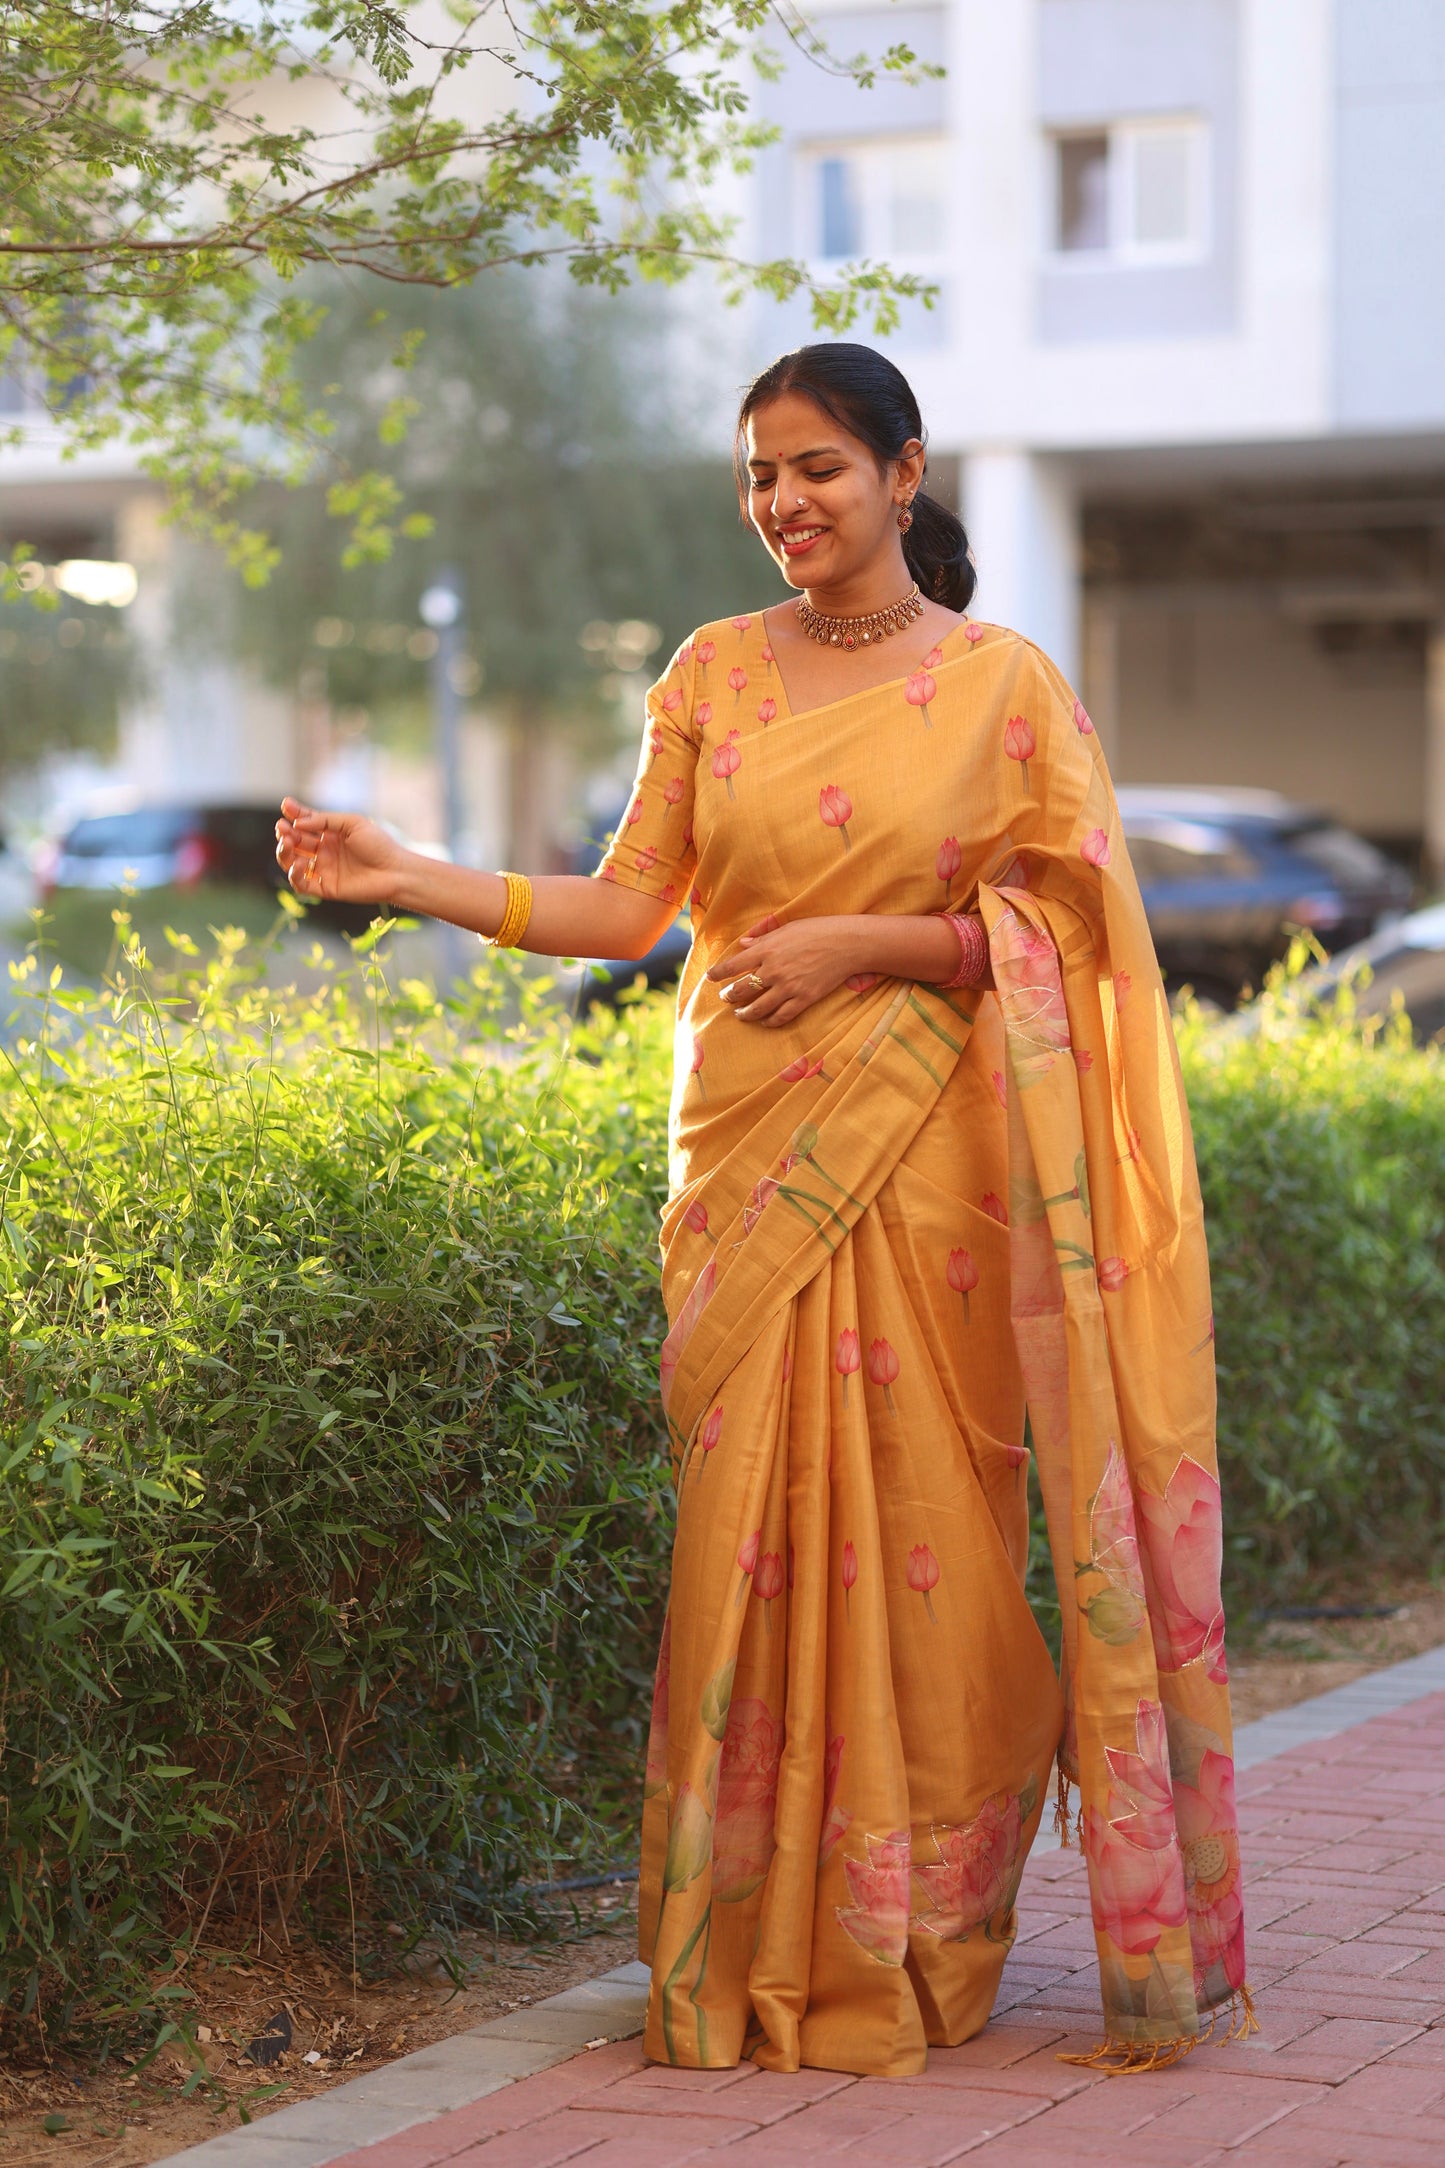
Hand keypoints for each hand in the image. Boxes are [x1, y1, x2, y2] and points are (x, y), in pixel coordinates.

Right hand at [275, 798, 410, 904]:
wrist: (396, 871)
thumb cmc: (379, 844)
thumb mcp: (352, 823)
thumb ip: (325, 820)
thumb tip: (298, 823)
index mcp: (331, 834)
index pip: (305, 823)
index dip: (294, 815)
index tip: (285, 806)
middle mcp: (325, 851)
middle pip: (296, 842)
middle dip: (286, 834)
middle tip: (283, 828)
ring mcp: (324, 870)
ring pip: (293, 862)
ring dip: (285, 853)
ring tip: (288, 844)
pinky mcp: (326, 888)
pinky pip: (302, 884)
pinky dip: (295, 875)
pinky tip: (299, 864)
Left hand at [706, 915, 857, 1027]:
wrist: (847, 943)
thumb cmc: (817, 930)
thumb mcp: (787, 928)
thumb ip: (762, 938)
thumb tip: (743, 944)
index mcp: (767, 950)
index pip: (732, 965)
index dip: (717, 973)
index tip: (710, 977)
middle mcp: (773, 970)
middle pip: (741, 990)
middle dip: (728, 996)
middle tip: (725, 997)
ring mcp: (788, 987)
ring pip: (757, 1008)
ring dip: (744, 1013)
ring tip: (739, 1014)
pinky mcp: (804, 999)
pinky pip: (781, 1016)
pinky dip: (769, 1021)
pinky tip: (764, 1021)